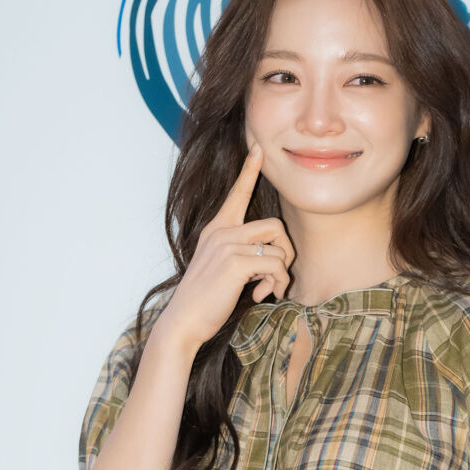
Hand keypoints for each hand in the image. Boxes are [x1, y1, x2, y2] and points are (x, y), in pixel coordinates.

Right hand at [154, 143, 295, 356]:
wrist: (183, 321)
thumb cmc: (205, 300)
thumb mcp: (221, 268)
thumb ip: (242, 255)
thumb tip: (273, 260)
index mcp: (216, 229)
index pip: (237, 194)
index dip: (249, 171)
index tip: (258, 148)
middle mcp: (221, 231)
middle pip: (275, 226)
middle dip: (286, 253)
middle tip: (274, 277)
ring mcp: (227, 245)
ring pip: (279, 246)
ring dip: (281, 272)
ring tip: (266, 289)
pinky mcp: (235, 262)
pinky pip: (276, 265)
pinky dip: (276, 283)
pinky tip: (260, 296)